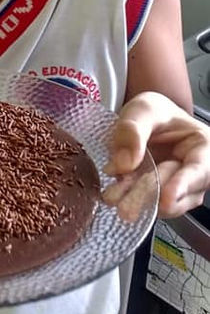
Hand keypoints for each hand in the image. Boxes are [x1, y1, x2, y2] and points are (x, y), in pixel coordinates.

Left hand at [103, 92, 209, 218]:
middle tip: (126, 204)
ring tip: (112, 197)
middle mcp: (195, 171)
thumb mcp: (143, 109)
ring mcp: (177, 186)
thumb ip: (133, 130)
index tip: (166, 199)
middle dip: (149, 196)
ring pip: (161, 202)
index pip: (199, 170)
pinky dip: (129, 198)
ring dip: (136, 201)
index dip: (183, 186)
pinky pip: (146, 202)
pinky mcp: (158, 194)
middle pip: (178, 191)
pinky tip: (113, 193)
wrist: (143, 120)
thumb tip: (125, 163)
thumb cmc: (153, 112)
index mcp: (202, 146)